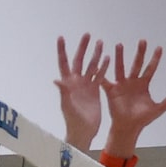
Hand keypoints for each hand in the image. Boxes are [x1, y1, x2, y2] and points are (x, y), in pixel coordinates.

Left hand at [53, 33, 106, 153]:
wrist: (83, 131)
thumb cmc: (73, 121)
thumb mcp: (67, 106)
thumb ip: (63, 92)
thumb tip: (56, 80)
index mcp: (68, 83)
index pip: (64, 63)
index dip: (62, 50)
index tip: (61, 37)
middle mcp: (76, 81)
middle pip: (79, 60)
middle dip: (83, 47)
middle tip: (88, 35)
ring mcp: (86, 85)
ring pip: (91, 66)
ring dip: (96, 55)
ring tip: (101, 43)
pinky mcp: (95, 90)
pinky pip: (100, 76)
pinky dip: (104, 67)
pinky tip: (109, 58)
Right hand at [102, 40, 165, 153]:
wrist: (128, 127)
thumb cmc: (142, 119)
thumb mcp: (157, 109)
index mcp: (143, 84)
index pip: (150, 68)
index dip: (155, 59)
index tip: (159, 47)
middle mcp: (132, 81)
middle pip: (137, 64)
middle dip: (140, 53)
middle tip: (143, 41)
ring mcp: (121, 84)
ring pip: (121, 67)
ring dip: (120, 56)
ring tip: (120, 45)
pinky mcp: (111, 90)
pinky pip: (106, 80)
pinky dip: (103, 72)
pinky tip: (101, 62)